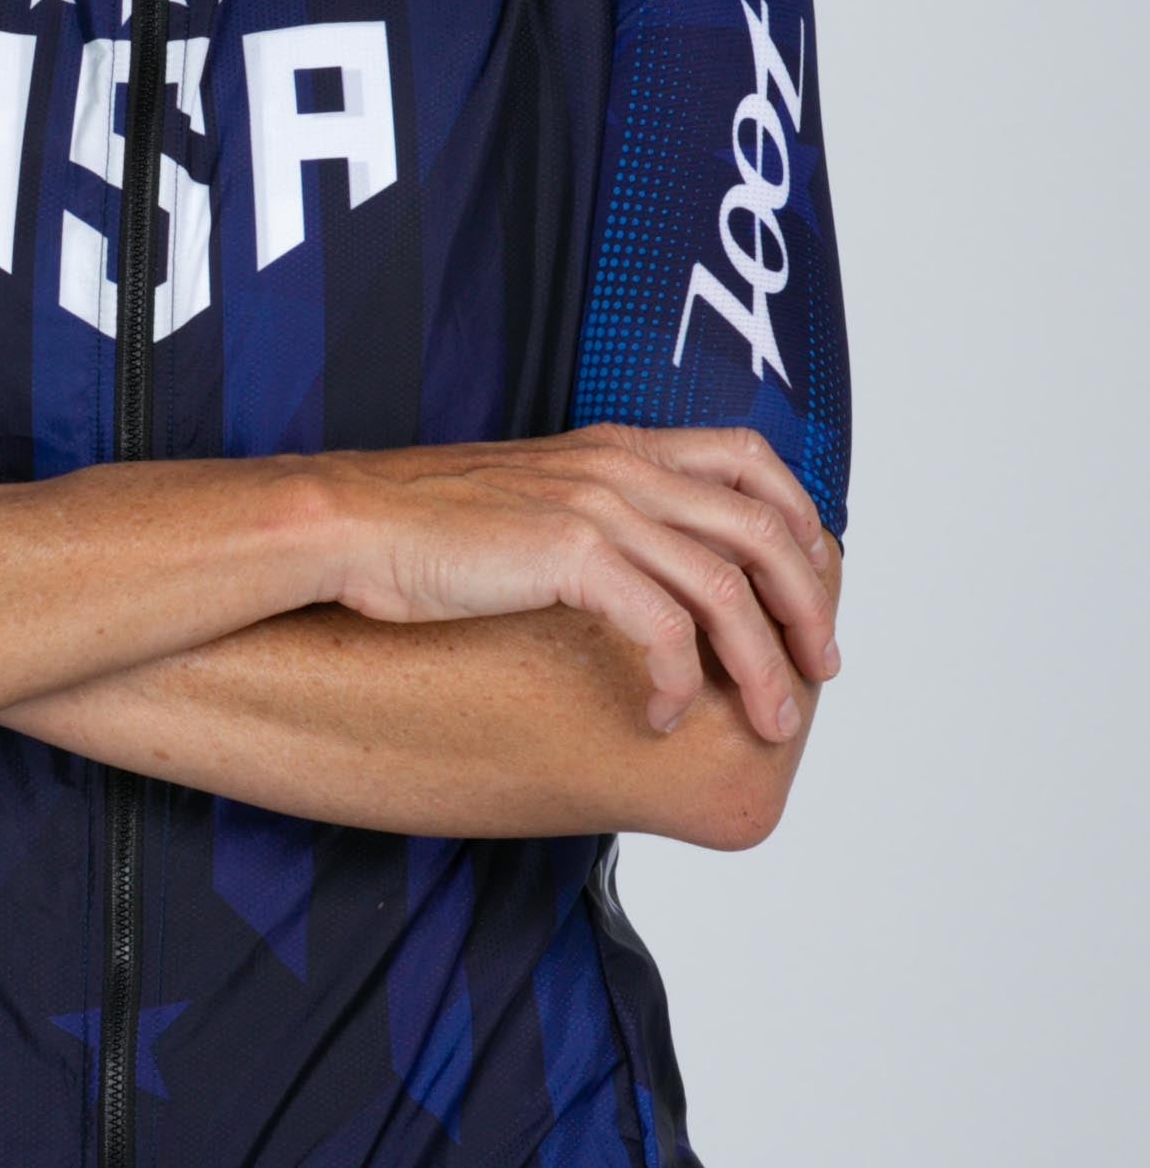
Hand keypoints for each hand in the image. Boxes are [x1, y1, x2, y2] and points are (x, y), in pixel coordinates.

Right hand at [314, 423, 838, 741]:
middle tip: (818, 668)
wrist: (348, 523)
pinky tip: (661, 716)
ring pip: (727, 586)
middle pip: (764, 527)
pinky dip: (679, 680)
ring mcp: (597, 505)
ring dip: (762, 663)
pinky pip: (662, 627)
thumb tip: (621, 576)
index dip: (800, 521)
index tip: (809, 586)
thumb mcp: (523, 503)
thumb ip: (585, 517)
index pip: (750, 459)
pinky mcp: (570, 552)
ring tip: (768, 720)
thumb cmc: (417, 527)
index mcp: (615, 448)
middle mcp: (620, 466)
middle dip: (806, 605)